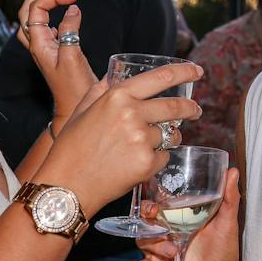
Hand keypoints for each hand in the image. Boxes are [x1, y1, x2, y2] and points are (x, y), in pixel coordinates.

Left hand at [15, 0, 95, 116]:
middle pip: (27, 11)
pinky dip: (50, 14)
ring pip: (33, 18)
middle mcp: (37, 45)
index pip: (35, 11)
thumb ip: (70, 31)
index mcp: (37, 44)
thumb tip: (72, 8)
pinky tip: (63, 12)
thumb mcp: (73, 57)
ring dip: (41, 1)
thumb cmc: (73, 87)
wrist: (74, 108)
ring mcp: (44, 48)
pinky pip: (45, 27)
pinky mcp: (54, 52)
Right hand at [36, 61, 200, 209]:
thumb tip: (111, 75)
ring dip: (168, 138)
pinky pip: (164, 157)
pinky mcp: (147, 163)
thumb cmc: (70, 150)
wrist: (65, 188)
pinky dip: (157, 159)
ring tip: (149, 146)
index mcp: (117, 96)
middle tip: (195, 110)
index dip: (184, 72)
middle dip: (190, 108)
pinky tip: (137, 164)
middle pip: (175, 107)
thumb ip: (100, 91)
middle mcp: (132, 114)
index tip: (196, 72)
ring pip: (170, 134)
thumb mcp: (81, 112)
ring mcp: (141, 139)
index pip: (161, 77)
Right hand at [138, 166, 243, 260]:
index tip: (153, 203)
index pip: (158, 207)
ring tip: (174, 252)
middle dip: (146, 221)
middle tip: (157, 221)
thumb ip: (229, 199)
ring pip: (143, 243)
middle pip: (145, 223)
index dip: (151, 203)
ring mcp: (159, 255)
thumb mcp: (227, 224)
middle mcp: (166, 236)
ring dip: (156, 246)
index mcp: (179, 221)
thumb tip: (232, 171)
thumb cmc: (224, 253)